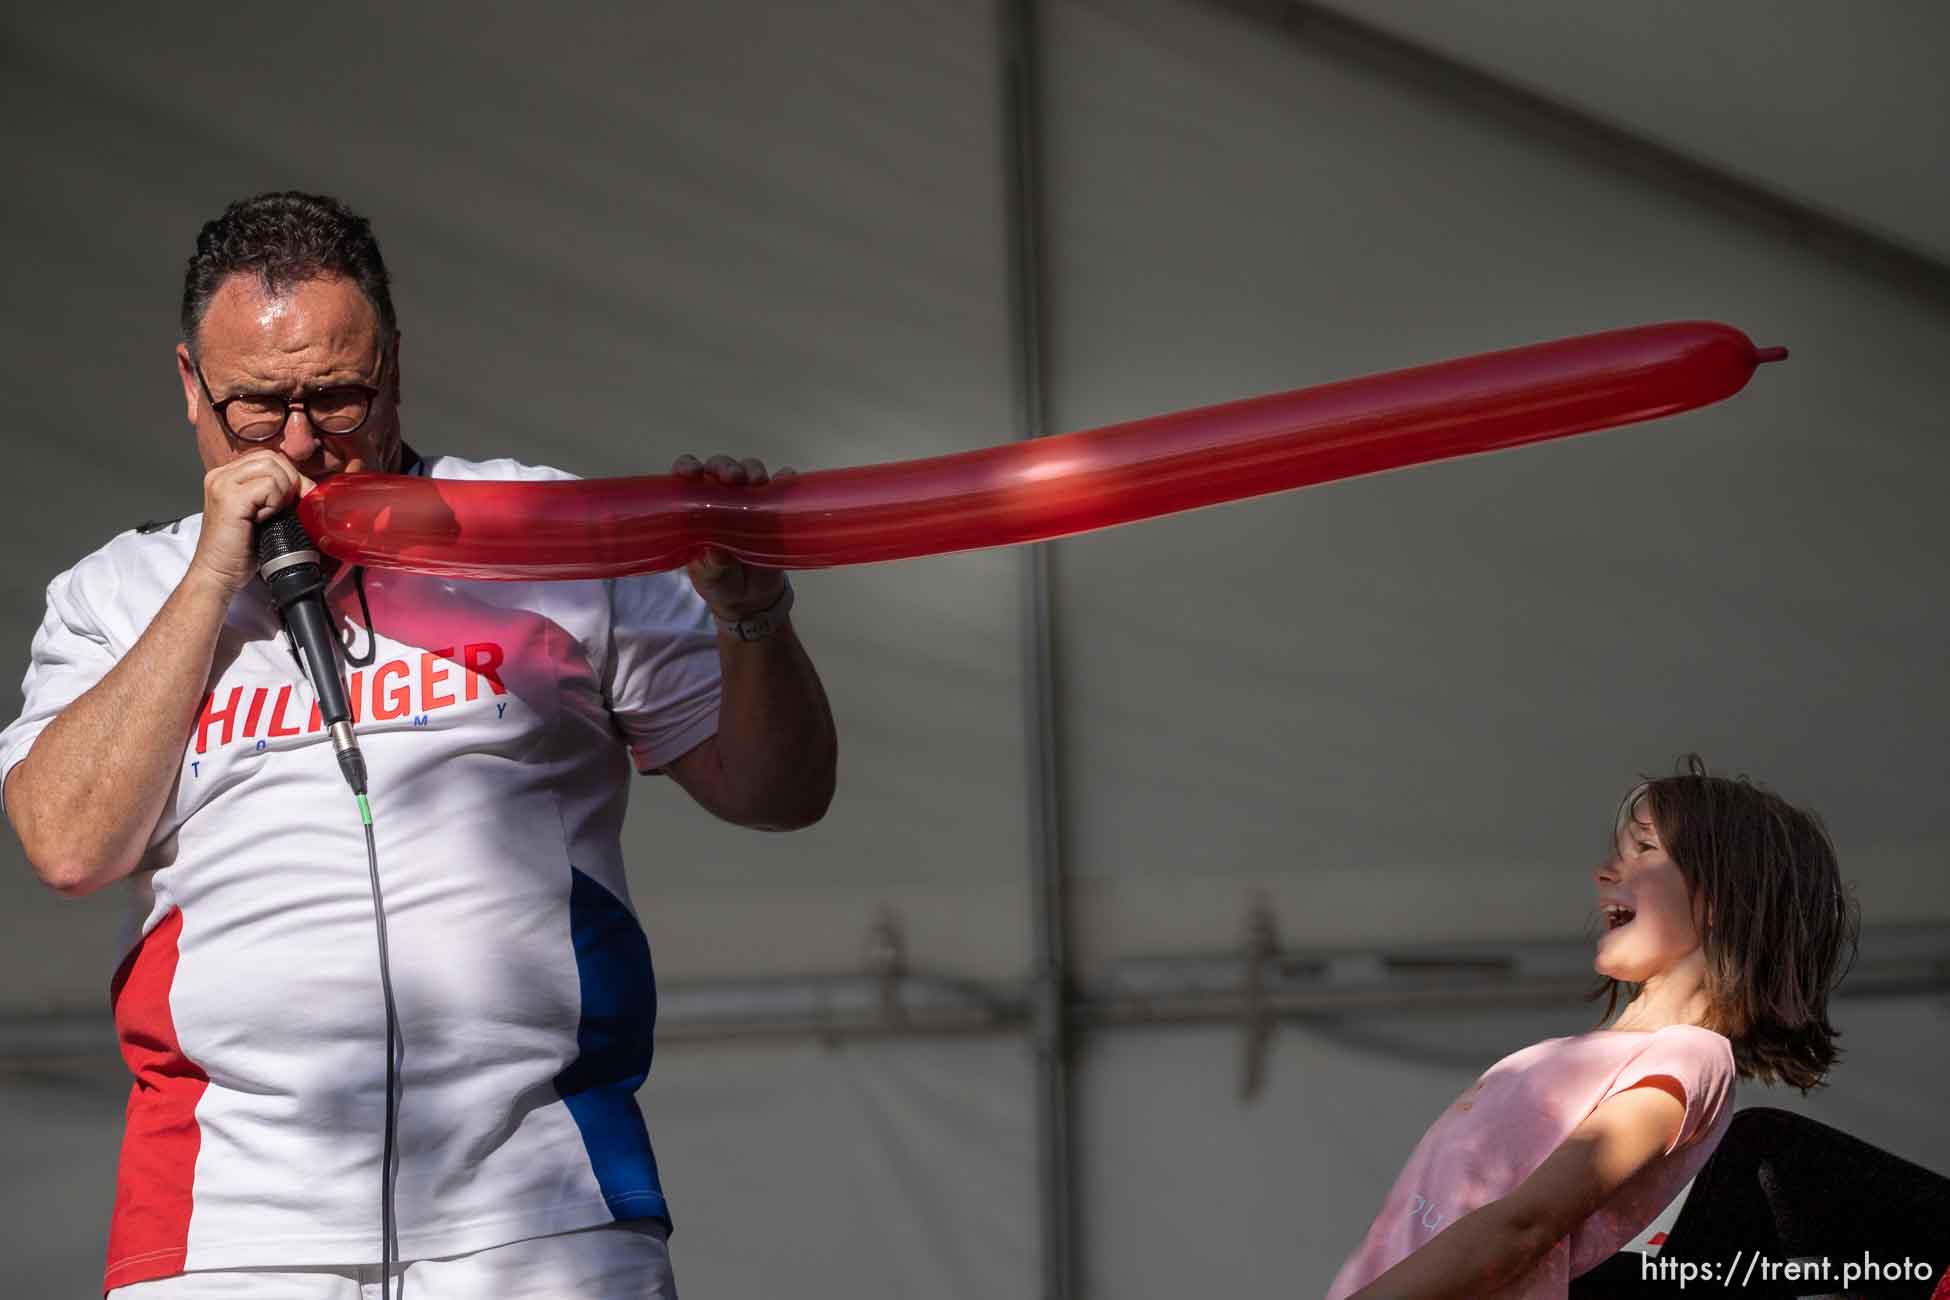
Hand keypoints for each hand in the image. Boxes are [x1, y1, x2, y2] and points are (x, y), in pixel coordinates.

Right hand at [188, 449, 315, 596]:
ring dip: (282, 493)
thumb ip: (274, 493)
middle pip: (272, 458)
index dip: (289, 476)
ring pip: (272, 468)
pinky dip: (276, 503)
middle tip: (286, 508)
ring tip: (270, 515)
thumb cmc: (240, 550)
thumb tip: (307, 485)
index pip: (269, 457)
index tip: (294, 500)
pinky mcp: (230, 498)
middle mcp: (220, 475)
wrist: (218, 574)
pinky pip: (270, 486)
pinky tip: (264, 520)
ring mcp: (222, 484)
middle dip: (290, 482)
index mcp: (226, 475)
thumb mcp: (260, 513)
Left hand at [671, 453, 793, 619]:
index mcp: (696, 508)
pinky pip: (781, 489)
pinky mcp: (775, 510)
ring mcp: (750, 501)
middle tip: (734, 478)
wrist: (750, 599)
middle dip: (726, 467)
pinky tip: (787, 479)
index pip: (688, 478)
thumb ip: (711, 566)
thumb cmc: (719, 582)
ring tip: (758, 482)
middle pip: (721, 468)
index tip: (692, 472)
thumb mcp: (710, 578)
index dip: (688, 467)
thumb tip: (717, 553)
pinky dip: (785, 480)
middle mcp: (721, 497)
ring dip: (753, 470)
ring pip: (750, 472)